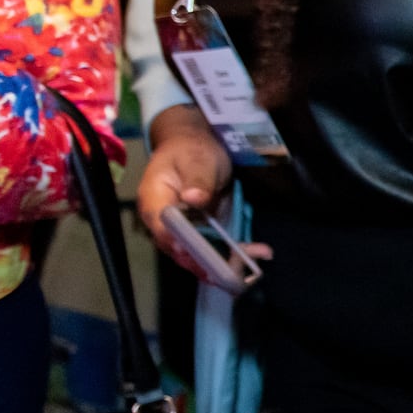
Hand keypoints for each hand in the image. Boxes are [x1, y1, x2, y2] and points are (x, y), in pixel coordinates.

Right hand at [137, 104, 267, 275]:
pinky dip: (232, 254)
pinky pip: (211, 250)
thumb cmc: (191, 150)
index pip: (163, 229)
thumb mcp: (197, 159)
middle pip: (180, 250)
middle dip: (209, 262)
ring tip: (257, 256)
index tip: (202, 254)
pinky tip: (257, 253)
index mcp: (154, 202)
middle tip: (238, 266)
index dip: (182, 244)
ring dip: (225, 263)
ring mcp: (180, 231)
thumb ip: (196, 179)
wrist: (194, 146)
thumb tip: (193, 198)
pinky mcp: (197, 233)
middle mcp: (162, 223)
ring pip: (197, 256)